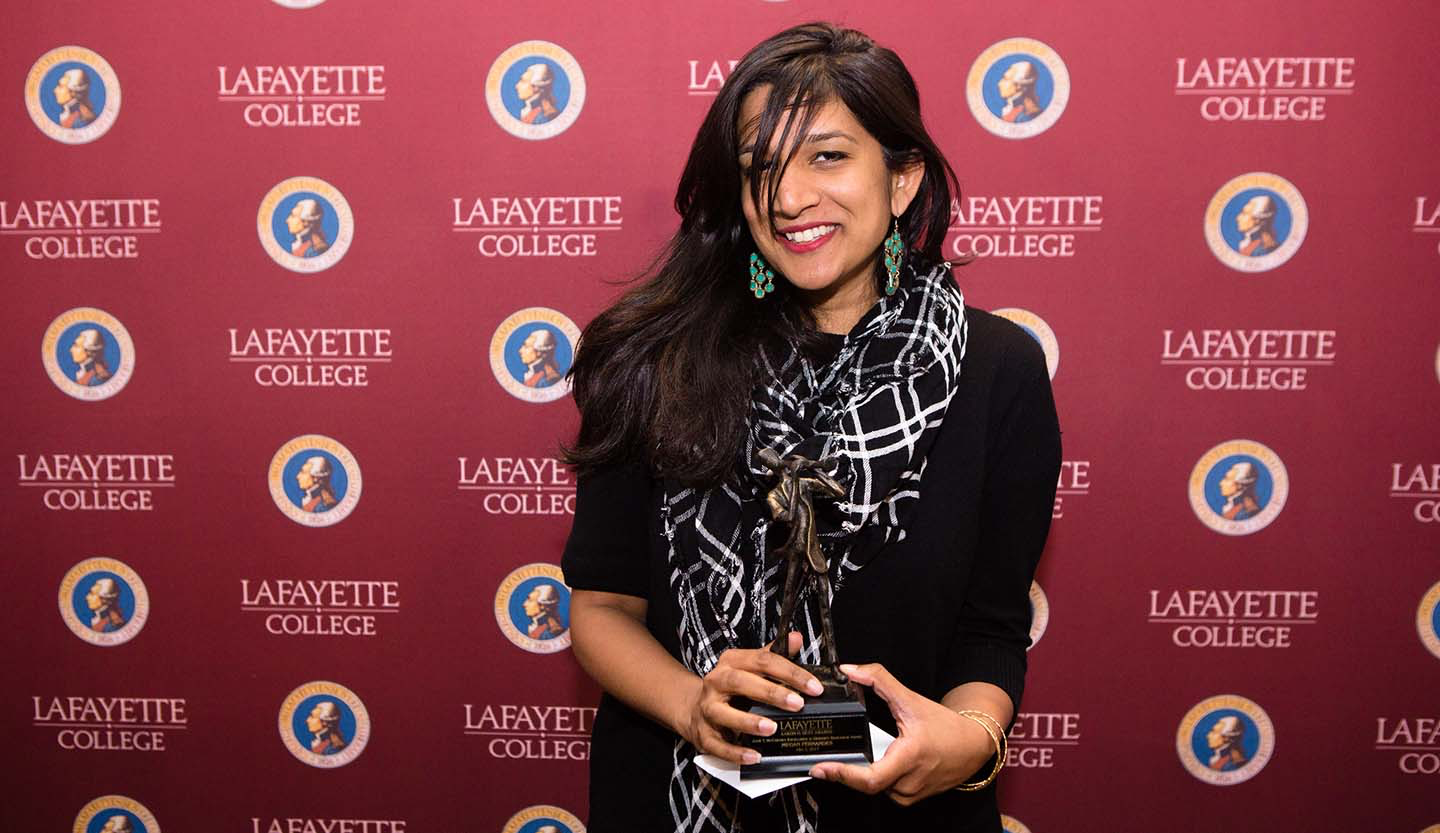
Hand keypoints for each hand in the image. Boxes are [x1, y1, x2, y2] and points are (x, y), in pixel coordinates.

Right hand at [678, 631, 824, 764]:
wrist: (694, 707)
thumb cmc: (731, 687)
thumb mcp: (751, 667)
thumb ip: (773, 655)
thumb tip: (796, 639)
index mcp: (731, 662)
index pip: (762, 660)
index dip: (790, 672)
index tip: (812, 686)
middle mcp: (716, 681)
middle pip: (741, 682)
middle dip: (771, 693)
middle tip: (797, 703)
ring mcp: (707, 708)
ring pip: (724, 713)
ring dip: (748, 721)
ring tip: (772, 728)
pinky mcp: (703, 733)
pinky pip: (718, 744)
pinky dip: (735, 752)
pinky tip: (754, 756)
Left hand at [808, 663, 996, 805]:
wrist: (973, 746)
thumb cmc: (946, 727)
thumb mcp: (910, 699)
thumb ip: (879, 680)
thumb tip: (851, 671)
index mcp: (909, 758)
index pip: (870, 778)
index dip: (843, 775)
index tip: (822, 769)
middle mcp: (908, 782)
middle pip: (865, 782)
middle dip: (845, 770)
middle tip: (824, 761)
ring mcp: (909, 794)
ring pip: (873, 786)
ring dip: (861, 772)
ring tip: (857, 757)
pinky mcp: (909, 798)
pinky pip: (883, 789)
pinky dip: (874, 776)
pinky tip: (875, 763)